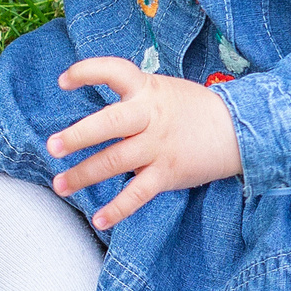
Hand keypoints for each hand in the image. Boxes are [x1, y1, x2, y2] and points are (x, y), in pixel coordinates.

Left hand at [51, 57, 243, 229]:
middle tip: (52, 147)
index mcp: (147, 90)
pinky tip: (99, 218)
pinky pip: (138, 194)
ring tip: (60, 185)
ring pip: (116, 161)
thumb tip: (96, 114)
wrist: (238, 130)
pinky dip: (118, 209)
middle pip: (110, 124)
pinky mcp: (168, 173)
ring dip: (84, 175)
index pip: (115, 72)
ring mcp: (159, 146)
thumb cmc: (193, 109)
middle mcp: (151, 117)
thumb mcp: (163, 90)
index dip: (88, 72)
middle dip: (78, 135)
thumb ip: (133, 98)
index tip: (63, 81)